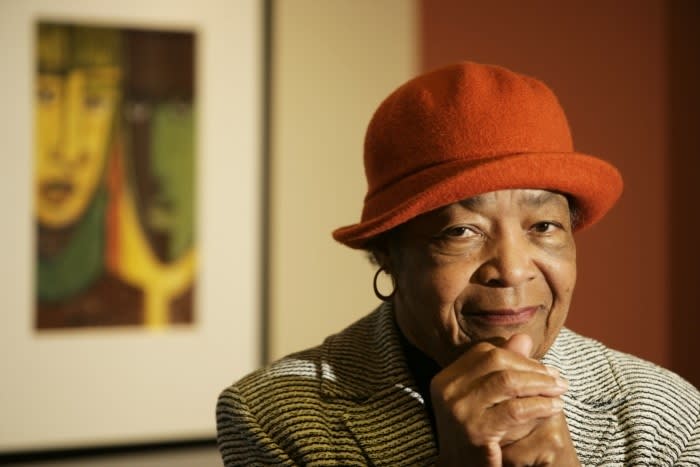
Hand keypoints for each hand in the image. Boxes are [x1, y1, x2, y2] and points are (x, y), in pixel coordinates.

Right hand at [431, 334, 571, 466]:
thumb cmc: (477, 438)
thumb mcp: (485, 401)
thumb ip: (502, 368)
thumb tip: (524, 337)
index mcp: (444, 379)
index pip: (484, 352)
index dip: (517, 356)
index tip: (542, 367)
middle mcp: (446, 391)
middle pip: (496, 361)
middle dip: (532, 367)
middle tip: (557, 378)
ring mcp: (458, 410)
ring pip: (508, 381)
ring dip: (540, 384)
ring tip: (561, 390)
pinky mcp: (476, 431)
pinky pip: (516, 409)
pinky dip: (540, 405)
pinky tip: (554, 407)